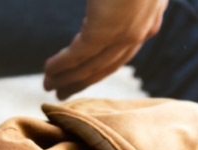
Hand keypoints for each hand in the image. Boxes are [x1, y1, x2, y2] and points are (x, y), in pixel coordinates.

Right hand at [43, 0, 167, 99]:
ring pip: (93, 65)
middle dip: (83, 80)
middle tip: (62, 92)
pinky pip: (79, 55)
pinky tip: (48, 71)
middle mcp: (141, 28)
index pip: (123, 51)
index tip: (82, 76)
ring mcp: (125, 31)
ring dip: (69, 78)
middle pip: (108, 64)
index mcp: (149, 14)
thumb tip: (101, 5)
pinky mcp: (107, 29)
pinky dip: (62, 65)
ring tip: (49, 86)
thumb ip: (113, 3)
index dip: (99, 66)